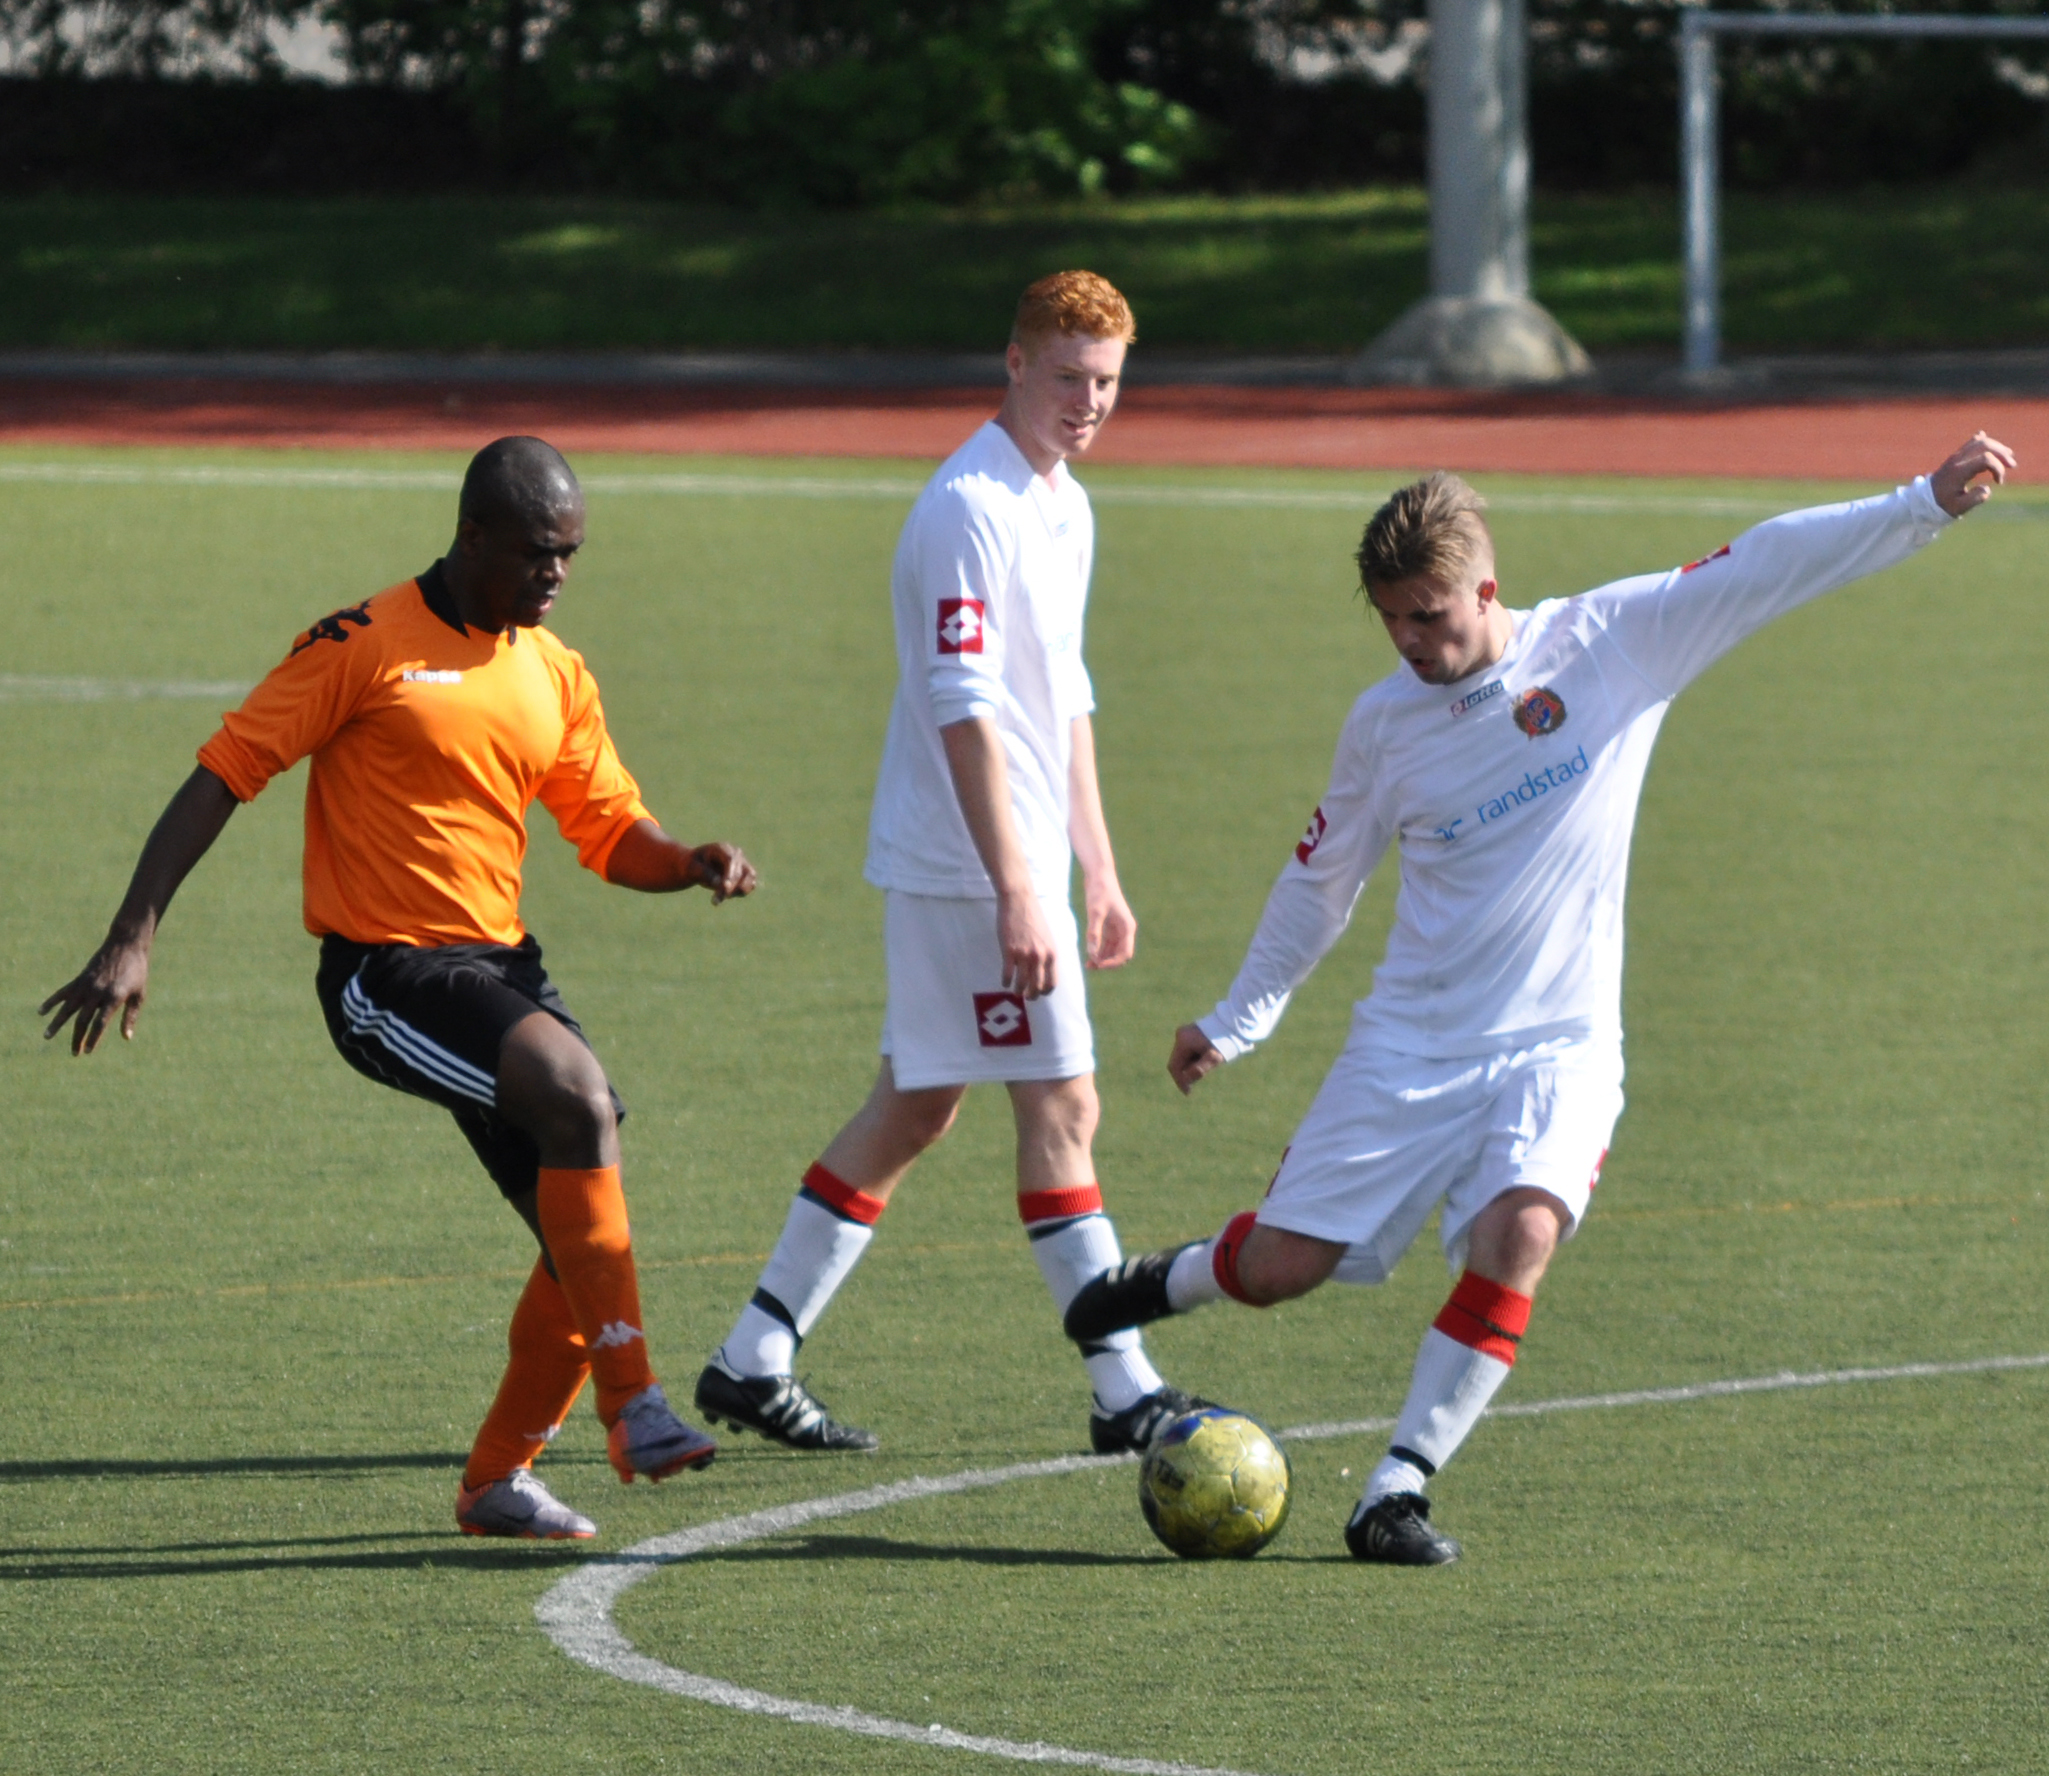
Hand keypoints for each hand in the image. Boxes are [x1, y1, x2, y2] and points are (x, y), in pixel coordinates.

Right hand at [40, 935, 152, 1055]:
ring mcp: (86, 985)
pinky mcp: (79, 979)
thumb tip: (125, 1037)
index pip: (100, 1024)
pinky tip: (41, 1012)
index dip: (93, 1039)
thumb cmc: (137, 971)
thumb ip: (131, 1016)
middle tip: (75, 1053)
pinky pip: (62, 993)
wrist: (125, 945)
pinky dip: (51, 1002)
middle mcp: (97, 993)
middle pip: (82, 1020)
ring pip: (67, 1008)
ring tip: (47, 1036)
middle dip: (77, 1038)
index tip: (88, 1052)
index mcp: (114, 997)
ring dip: (56, 1023)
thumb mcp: (139, 994)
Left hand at [690, 843, 756, 904]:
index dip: (729, 874)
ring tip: (717, 899)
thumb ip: (704, 873)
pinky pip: (750, 885)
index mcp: (722, 848)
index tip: (724, 887)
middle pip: (740, 871)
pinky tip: (723, 896)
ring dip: (737, 891)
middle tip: (714, 901)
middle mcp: (736, 854)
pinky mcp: (746, 875)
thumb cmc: (692, 866)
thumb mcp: (691, 868)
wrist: (695, 867)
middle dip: (729, 888)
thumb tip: (719, 883)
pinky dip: (739, 893)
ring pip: (750, 877)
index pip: (730, 860)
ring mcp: (743, 864)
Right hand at [997, 888, 1058, 998]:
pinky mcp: (1009, 950)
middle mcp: (1040, 957)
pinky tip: (1004, 982)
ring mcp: (1025, 954)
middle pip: (1037, 986)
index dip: (1045, 992)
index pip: (1052, 982)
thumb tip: (1044, 970)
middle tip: (1027, 997)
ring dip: (1018, 991)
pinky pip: (1008, 973)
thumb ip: (1047, 954)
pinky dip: (1006, 981)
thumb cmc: (1033, 917)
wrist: (1020, 901)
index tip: (1040, 993)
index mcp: (1052, 953)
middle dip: (1032, 995)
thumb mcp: (1047, 937)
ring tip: (1015, 992)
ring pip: (1022, 983)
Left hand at [1083, 875, 1135, 970]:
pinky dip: (1099, 951)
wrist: (1099, 875)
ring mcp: (1118, 928)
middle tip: (1089, 967)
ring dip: (1102, 959)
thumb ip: (1094, 934)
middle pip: (1119, 954)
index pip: (1125, 954)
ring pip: (1112, 951)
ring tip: (1087, 965)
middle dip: (1107, 962)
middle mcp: (1125, 930)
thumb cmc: (1099, 891)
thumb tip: (1092, 955)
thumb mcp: (1095, 913)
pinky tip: (1088, 956)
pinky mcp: (1109, 926)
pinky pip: (1107, 944)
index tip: (1098, 965)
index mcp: (1127, 927)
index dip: (1113, 963)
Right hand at [1167, 1023, 1223, 1094]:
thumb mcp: (1214, 1058)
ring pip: (1184, 1057)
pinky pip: (1189, 1051)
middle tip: (1200, 1081)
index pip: (1174, 1066)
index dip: (1180, 1081)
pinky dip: (1195, 1059)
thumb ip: (1199, 1069)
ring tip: (1208, 1067)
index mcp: (1183, 1041)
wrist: (1235, 1023)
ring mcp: (1186, 1033)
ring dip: (1191, 1066)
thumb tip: (1186, 1079)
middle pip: (1178, 1061)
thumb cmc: (1225, 1041)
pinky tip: (1207, 1060)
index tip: (1188, 1092)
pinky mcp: (1192, 1034)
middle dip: (1186, 1073)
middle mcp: (1181, 1035)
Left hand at [1930, 432, 2015, 516]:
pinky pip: (1971, 443)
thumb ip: (1975, 499)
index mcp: (1958, 472)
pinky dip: (1983, 441)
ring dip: (1996, 447)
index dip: (1998, 468)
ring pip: (1979, 442)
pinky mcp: (1956, 457)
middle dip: (2001, 453)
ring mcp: (1956, 456)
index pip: (1985, 459)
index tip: (1999, 482)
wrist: (1923, 500)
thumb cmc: (1942, 505)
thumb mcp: (1958, 508)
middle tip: (2012, 465)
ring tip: (2008, 456)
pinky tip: (1988, 440)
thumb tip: (1987, 488)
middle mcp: (1957, 460)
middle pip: (1984, 445)